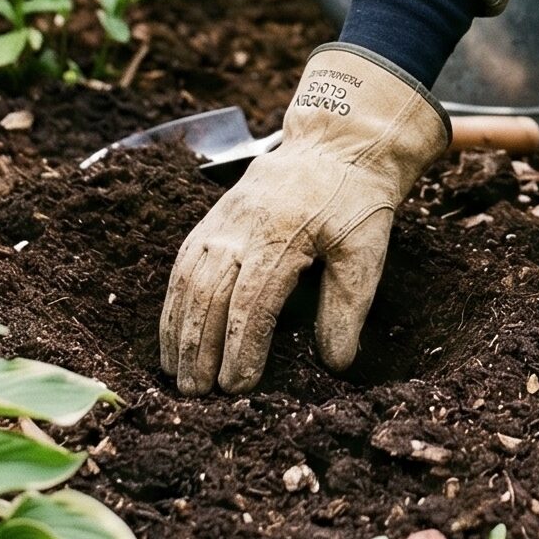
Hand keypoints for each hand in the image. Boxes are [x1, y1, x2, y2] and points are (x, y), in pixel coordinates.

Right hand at [159, 44, 449, 393]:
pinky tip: (172, 334)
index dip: (241, 347)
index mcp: (282, 233)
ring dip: (178, 331)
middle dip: (200, 348)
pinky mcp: (212, 217)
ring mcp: (221, 219)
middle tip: (197, 396)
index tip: (238, 387)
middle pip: (210, 294)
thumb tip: (334, 363)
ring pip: (188, 280)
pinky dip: (172, 302)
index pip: (252, 301)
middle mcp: (241, 226)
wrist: (337, 142)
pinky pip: (183, 263)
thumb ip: (347, 306)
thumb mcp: (366, 249)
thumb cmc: (354, 200)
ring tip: (177, 376)